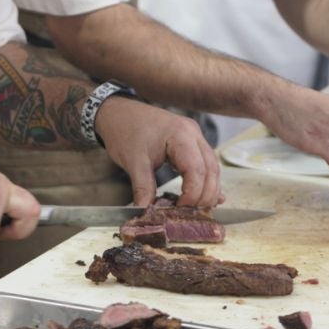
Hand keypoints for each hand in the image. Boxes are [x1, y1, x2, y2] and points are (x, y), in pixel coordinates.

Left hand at [94, 97, 220, 207]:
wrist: (117, 113)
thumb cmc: (124, 130)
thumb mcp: (133, 161)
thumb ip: (143, 188)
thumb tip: (146, 212)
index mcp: (180, 134)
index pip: (197, 170)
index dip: (192, 194)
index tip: (180, 210)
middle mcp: (193, 133)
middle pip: (211, 170)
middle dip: (205, 195)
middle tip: (192, 215)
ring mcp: (194, 136)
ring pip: (212, 168)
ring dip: (207, 190)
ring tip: (197, 210)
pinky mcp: (190, 142)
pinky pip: (204, 164)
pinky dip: (205, 181)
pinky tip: (204, 197)